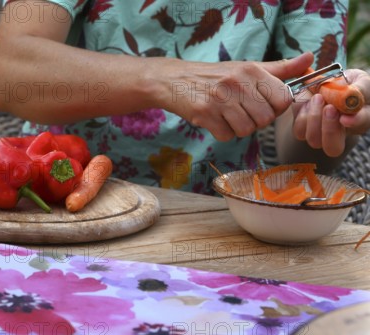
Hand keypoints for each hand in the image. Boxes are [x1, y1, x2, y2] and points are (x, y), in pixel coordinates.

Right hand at [157, 52, 313, 140]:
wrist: (174, 80)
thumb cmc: (215, 76)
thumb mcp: (247, 68)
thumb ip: (280, 68)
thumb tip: (310, 59)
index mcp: (252, 70)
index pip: (283, 100)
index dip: (275, 108)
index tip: (262, 105)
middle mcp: (237, 83)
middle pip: (265, 119)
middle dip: (256, 121)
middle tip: (241, 112)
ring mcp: (219, 99)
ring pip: (246, 130)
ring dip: (238, 128)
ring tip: (227, 116)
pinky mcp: (204, 114)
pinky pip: (226, 136)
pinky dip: (221, 133)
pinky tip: (214, 120)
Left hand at [292, 69, 369, 156]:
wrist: (324, 85)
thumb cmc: (347, 84)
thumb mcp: (358, 80)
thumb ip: (360, 88)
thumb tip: (352, 95)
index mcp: (361, 119)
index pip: (361, 125)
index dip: (354, 122)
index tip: (345, 118)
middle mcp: (340, 133)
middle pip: (333, 147)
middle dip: (329, 129)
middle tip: (329, 107)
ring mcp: (320, 134)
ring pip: (314, 140)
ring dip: (314, 118)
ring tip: (318, 97)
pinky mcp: (303, 129)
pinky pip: (299, 130)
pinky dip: (302, 115)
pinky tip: (308, 102)